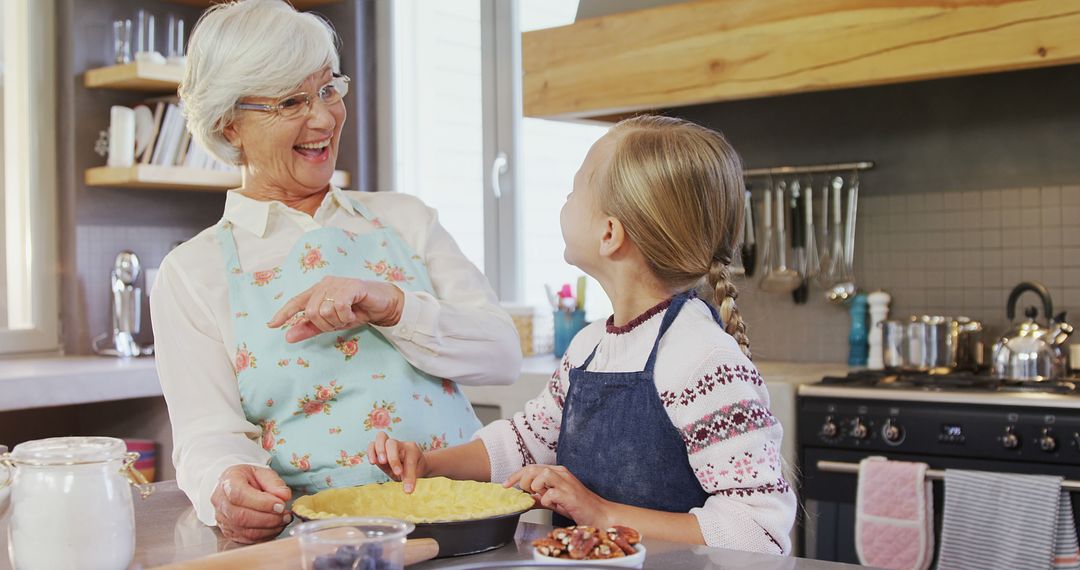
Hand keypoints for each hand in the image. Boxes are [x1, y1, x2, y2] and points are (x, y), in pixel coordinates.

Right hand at [211, 465, 292, 543]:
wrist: (237, 486)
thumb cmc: (249, 479)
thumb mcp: (263, 472)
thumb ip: (274, 483)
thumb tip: (284, 496)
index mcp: (228, 482)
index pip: (240, 495)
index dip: (262, 503)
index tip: (280, 505)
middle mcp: (221, 502)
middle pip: (241, 516)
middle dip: (268, 518)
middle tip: (285, 515)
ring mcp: (222, 519)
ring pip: (245, 531)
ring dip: (269, 528)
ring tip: (283, 520)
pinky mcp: (229, 532)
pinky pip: (248, 539)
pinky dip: (265, 535)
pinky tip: (275, 527)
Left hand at [266, 276, 404, 342]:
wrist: (383, 305)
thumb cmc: (357, 311)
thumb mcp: (332, 323)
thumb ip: (311, 328)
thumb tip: (288, 336)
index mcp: (318, 291)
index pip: (296, 302)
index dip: (283, 313)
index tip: (272, 325)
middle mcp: (325, 284)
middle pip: (311, 312)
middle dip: (325, 324)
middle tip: (340, 322)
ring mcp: (337, 283)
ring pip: (324, 311)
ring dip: (338, 321)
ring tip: (349, 317)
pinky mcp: (351, 286)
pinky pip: (339, 307)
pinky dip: (346, 316)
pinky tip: (354, 313)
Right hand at [367, 431, 428, 492]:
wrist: (414, 464)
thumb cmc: (415, 468)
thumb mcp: (415, 474)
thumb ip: (410, 479)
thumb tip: (407, 491)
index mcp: (412, 450)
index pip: (408, 459)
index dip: (407, 473)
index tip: (406, 486)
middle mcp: (400, 444)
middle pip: (392, 443)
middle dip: (391, 458)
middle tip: (395, 472)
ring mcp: (389, 445)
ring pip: (381, 437)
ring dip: (378, 450)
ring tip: (377, 463)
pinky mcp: (379, 449)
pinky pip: (372, 444)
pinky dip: (370, 452)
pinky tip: (373, 462)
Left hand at [505, 465, 610, 527]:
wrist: (599, 514)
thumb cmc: (578, 506)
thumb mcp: (554, 500)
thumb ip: (540, 497)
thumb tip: (525, 498)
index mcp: (557, 472)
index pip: (531, 467)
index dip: (515, 475)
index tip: (505, 485)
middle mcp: (561, 474)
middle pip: (534, 468)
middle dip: (523, 481)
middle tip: (525, 493)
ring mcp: (567, 483)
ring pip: (543, 474)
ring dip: (534, 486)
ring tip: (537, 495)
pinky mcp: (571, 495)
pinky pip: (552, 493)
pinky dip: (546, 499)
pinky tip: (549, 504)